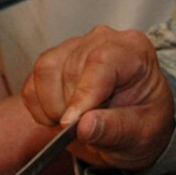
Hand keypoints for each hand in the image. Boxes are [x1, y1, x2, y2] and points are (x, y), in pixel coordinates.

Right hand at [21, 27, 174, 170]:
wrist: (132, 125)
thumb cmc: (143, 124)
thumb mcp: (141, 134)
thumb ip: (115, 129)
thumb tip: (83, 126)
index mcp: (133, 50)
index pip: (101, 62)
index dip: (83, 93)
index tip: (71, 124)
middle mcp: (102, 40)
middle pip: (70, 69)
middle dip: (70, 107)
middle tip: (85, 130)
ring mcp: (74, 47)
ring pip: (45, 70)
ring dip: (52, 106)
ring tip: (73, 124)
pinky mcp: (53, 61)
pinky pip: (31, 83)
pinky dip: (38, 108)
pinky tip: (59, 117)